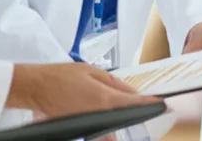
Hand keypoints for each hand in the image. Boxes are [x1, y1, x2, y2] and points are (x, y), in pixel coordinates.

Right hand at [7, 63, 161, 118]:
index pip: (136, 105)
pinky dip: (107, 123)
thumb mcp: (92, 71)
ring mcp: (91, 126)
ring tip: (121, 105)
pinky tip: (104, 111)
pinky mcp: (82, 130)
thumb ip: (115, 83)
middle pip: (127, 118)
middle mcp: (100, 116)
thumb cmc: (61, 76)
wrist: (37, 87)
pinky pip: (101, 130)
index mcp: (105, 99)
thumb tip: (133, 92)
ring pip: (114, 127)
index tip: (164, 103)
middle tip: (146, 104)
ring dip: (120, 118)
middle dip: (137, 111)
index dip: (152, 104)